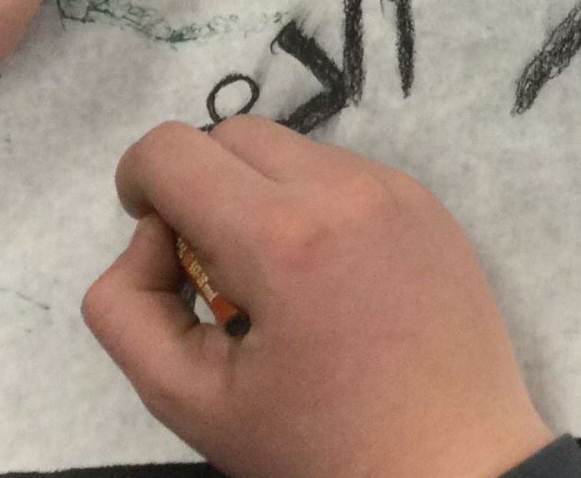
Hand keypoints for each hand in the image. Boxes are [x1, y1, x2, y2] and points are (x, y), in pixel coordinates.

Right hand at [84, 118, 554, 477]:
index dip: (138, 186)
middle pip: (231, 136)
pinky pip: (344, 173)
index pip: (171, 151)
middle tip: (216, 276)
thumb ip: (128, 308)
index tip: (159, 248)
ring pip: (291, 150)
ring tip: (281, 288)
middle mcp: (344, 189)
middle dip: (199, 189)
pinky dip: (315, 207)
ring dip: (260, 196)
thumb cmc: (318, 445)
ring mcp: (397, 190)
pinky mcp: (429, 204)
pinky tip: (332, 284)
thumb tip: (152, 238)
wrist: (453, 466)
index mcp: (281, 236)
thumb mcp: (187, 398)